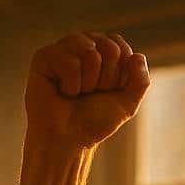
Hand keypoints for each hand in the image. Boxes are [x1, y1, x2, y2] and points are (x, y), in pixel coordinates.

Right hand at [26, 32, 149, 148]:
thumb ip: (140, 82)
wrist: (68, 140)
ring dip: (88, 82)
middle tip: (90, 93)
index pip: (120, 46)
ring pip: (89, 52)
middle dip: (106, 78)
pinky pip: (69, 62)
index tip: (106, 91)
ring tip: (76, 93)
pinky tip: (62, 92)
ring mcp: (62, 48)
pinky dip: (71, 85)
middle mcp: (82, 45)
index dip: (119, 74)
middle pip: (109, 46)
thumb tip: (137, 56)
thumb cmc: (93, 122)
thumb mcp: (127, 104)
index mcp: (100, 51)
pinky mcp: (43, 57)